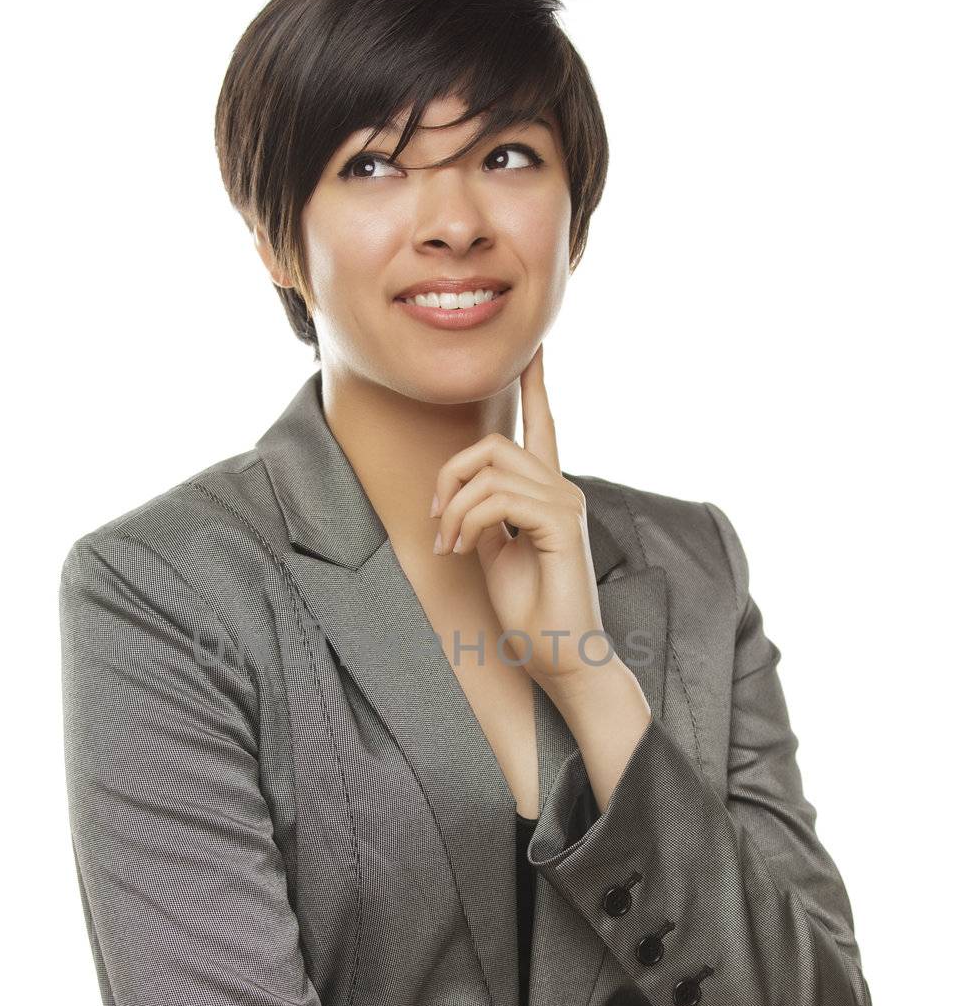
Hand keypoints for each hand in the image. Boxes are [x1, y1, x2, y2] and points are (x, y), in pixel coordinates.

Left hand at [430, 344, 633, 693]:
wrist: (561, 655)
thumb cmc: (531, 611)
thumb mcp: (495, 553)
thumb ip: (483, 516)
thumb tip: (461, 497)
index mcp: (547, 493)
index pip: (543, 426)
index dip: (536, 385)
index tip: (534, 349)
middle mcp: (562, 489)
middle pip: (494, 444)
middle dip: (451, 476)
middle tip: (439, 524)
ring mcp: (565, 504)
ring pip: (491, 471)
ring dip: (456, 509)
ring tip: (452, 545)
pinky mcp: (562, 524)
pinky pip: (499, 499)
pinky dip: (470, 522)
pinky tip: (466, 549)